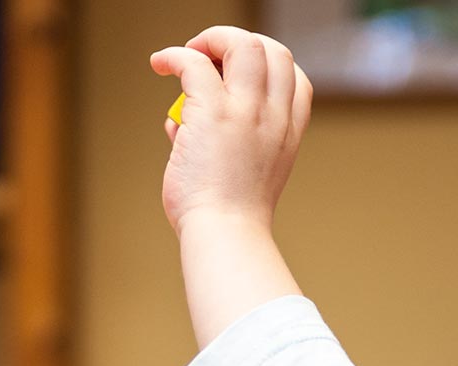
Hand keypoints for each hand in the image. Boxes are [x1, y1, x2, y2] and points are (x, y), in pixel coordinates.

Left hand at [149, 26, 313, 235]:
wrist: (226, 235)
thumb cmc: (228, 217)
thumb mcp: (243, 175)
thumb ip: (220, 142)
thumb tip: (178, 125)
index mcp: (288, 133)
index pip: (296, 77)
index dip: (268, 65)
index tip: (238, 74)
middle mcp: (273, 116)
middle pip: (273, 50)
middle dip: (240, 43)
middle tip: (209, 57)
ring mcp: (247, 112)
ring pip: (243, 45)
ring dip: (212, 39)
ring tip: (187, 53)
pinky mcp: (213, 114)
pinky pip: (194, 64)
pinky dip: (174, 56)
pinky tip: (160, 64)